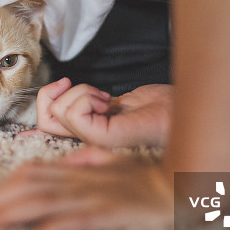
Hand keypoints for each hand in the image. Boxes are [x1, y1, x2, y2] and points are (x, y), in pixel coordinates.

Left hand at [0, 147, 173, 229]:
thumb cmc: (143, 176)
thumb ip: (83, 162)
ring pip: (47, 200)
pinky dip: (58, 225)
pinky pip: (80, 218)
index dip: (5, 186)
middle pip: (31, 187)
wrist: (178, 184)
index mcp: (78, 170)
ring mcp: (95, 195)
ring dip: (16, 213)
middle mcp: (81, 181)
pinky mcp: (111, 211)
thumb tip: (57, 167)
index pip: (32, 173)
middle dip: (0, 201)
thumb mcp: (109, 162)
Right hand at [33, 78, 172, 147]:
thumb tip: (58, 95)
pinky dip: (86, 98)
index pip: (47, 128)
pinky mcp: (103, 138)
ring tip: (106, 97)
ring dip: (79, 92)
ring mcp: (94, 142)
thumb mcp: (113, 100)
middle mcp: (88, 141)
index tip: (58, 90)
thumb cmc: (158, 105)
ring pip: (57, 112)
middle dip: (51, 94)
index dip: (41, 108)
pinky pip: (74, 114)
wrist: (187, 107)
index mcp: (89, 133)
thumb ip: (87, 103)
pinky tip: (109, 103)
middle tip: (81, 87)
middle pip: (44, 121)